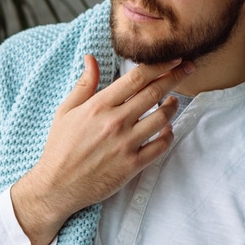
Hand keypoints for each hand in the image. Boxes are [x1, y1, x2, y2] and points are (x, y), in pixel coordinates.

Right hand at [10, 55, 193, 244]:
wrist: (57, 185)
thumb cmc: (60, 147)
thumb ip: (84, 84)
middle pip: (154, 92)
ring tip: (173, 101)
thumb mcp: (65, 111)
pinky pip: (161, 146)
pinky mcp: (133, 165)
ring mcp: (126, 144)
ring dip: (173, 106)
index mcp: (99, 106)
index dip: (160, 65)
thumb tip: (91, 58)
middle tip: (188, 68)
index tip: (174, 58)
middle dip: (176, 76)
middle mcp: (115, 122)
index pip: (137, 78)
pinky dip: (169, 135)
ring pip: (162, 118)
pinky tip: (167, 129)